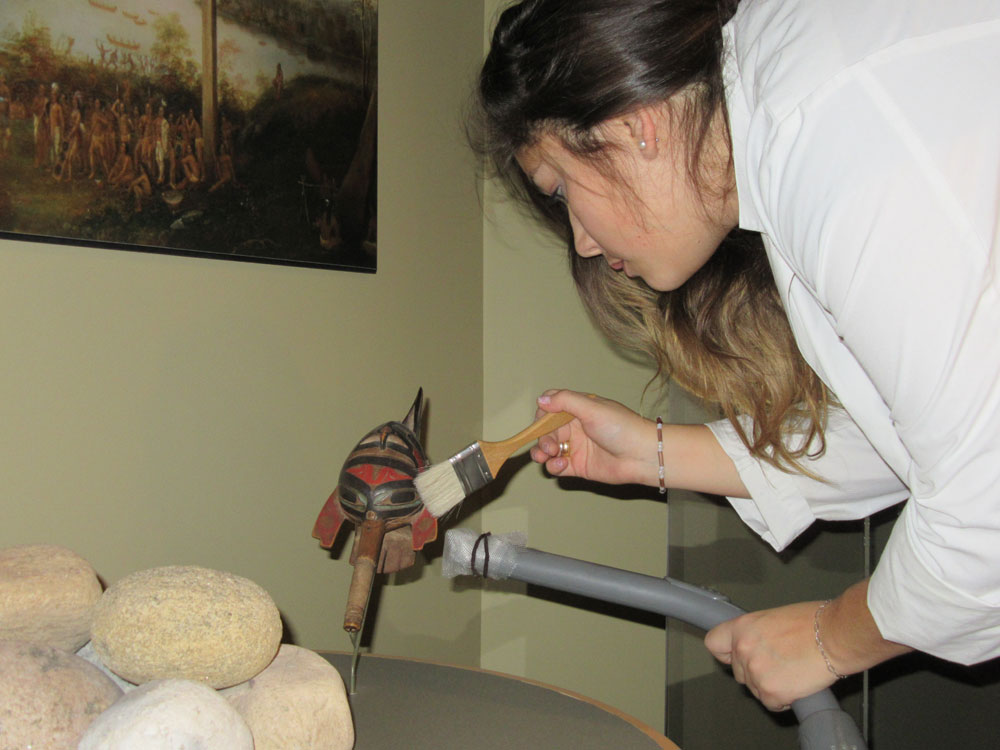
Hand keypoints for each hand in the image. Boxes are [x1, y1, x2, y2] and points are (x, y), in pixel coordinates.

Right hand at [529, 389, 657, 486]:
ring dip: (541, 452)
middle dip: (542, 438)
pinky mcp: (578, 466)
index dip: (542, 414)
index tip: (541, 422)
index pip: (551, 408)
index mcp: (578, 410)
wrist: (642, 455)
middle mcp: (575, 428)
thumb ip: (565, 401)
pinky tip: (561, 464)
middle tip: (548, 447)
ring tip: (546, 456)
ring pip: (548, 449)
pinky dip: (553, 466)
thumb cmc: (622, 428)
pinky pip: (557, 466)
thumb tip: (541, 399)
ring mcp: (576, 448)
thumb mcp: (592, 408)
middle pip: (546, 430)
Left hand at [703, 601, 835, 710]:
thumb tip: (758, 644)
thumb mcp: (773, 617)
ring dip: (771, 685)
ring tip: (793, 670)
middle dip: (756, 671)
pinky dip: (784, 699)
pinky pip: (771, 703)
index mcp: (742, 627)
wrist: (835, 635)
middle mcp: (743, 649)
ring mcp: (755, 672)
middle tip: (779, 663)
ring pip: (755, 689)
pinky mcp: (771, 692)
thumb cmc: (814, 622)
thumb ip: (757, 633)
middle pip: (738, 671)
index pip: (714, 643)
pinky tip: (797, 684)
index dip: (726, 652)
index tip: (733, 656)